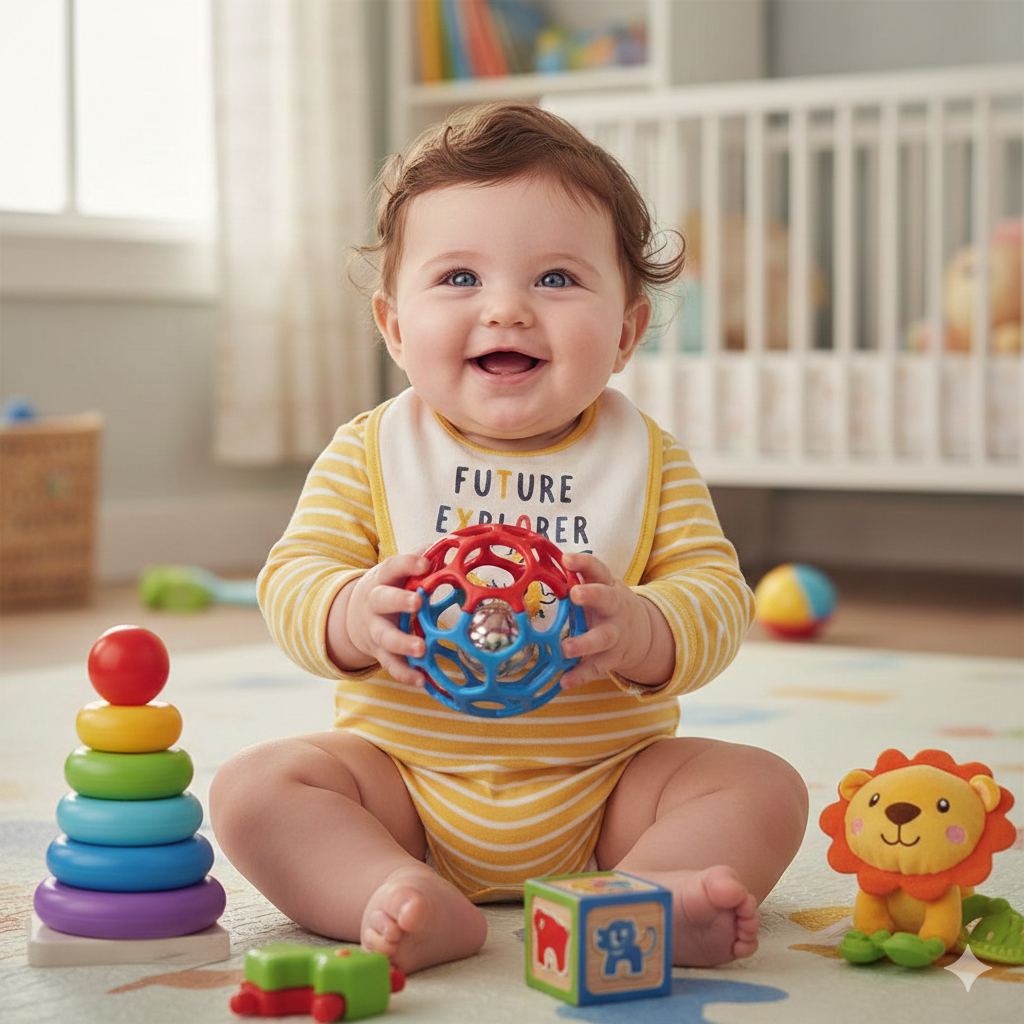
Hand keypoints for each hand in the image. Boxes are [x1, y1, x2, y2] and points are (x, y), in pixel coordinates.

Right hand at [327, 553, 429, 686]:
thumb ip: (421, 559)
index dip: (407, 564)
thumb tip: (450, 543)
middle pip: (383, 601)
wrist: (354, 616)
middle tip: (417, 602)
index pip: (393, 567)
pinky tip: (421, 680)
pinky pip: (391, 665)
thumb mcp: (398, 572)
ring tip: (421, 648)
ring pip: (386, 637)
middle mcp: (375, 603)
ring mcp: (375, 630)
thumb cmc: (389, 588)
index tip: (425, 563)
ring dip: (403, 643)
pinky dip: (405, 674)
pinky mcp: (379, 653)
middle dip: (399, 601)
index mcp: (383, 579)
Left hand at [558, 553, 670, 689]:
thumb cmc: (604, 602)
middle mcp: (614, 608)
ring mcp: (615, 634)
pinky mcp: (612, 657)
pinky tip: (564, 681)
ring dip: (584, 643)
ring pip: (602, 637)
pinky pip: (596, 667)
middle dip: (592, 595)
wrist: (640, 631)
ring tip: (565, 649)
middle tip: (574, 594)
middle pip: (607, 599)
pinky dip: (581, 675)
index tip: (566, 559)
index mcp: (606, 585)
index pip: (597, 569)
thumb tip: (537, 558)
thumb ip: (574, 576)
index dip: (583, 564)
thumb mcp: (597, 585)